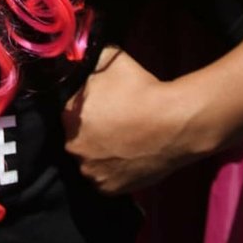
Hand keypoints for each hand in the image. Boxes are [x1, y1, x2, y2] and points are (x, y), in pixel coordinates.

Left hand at [62, 45, 194, 194]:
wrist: (174, 123)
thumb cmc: (141, 89)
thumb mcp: (110, 57)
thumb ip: (89, 59)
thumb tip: (79, 53)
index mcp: (67, 117)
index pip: (69, 111)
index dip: (86, 107)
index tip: (104, 105)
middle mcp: (72, 147)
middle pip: (77, 137)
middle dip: (91, 131)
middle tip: (115, 123)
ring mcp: (91, 172)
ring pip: (90, 161)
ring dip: (100, 153)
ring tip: (123, 142)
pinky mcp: (109, 190)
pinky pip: (105, 178)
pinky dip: (114, 170)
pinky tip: (128, 157)